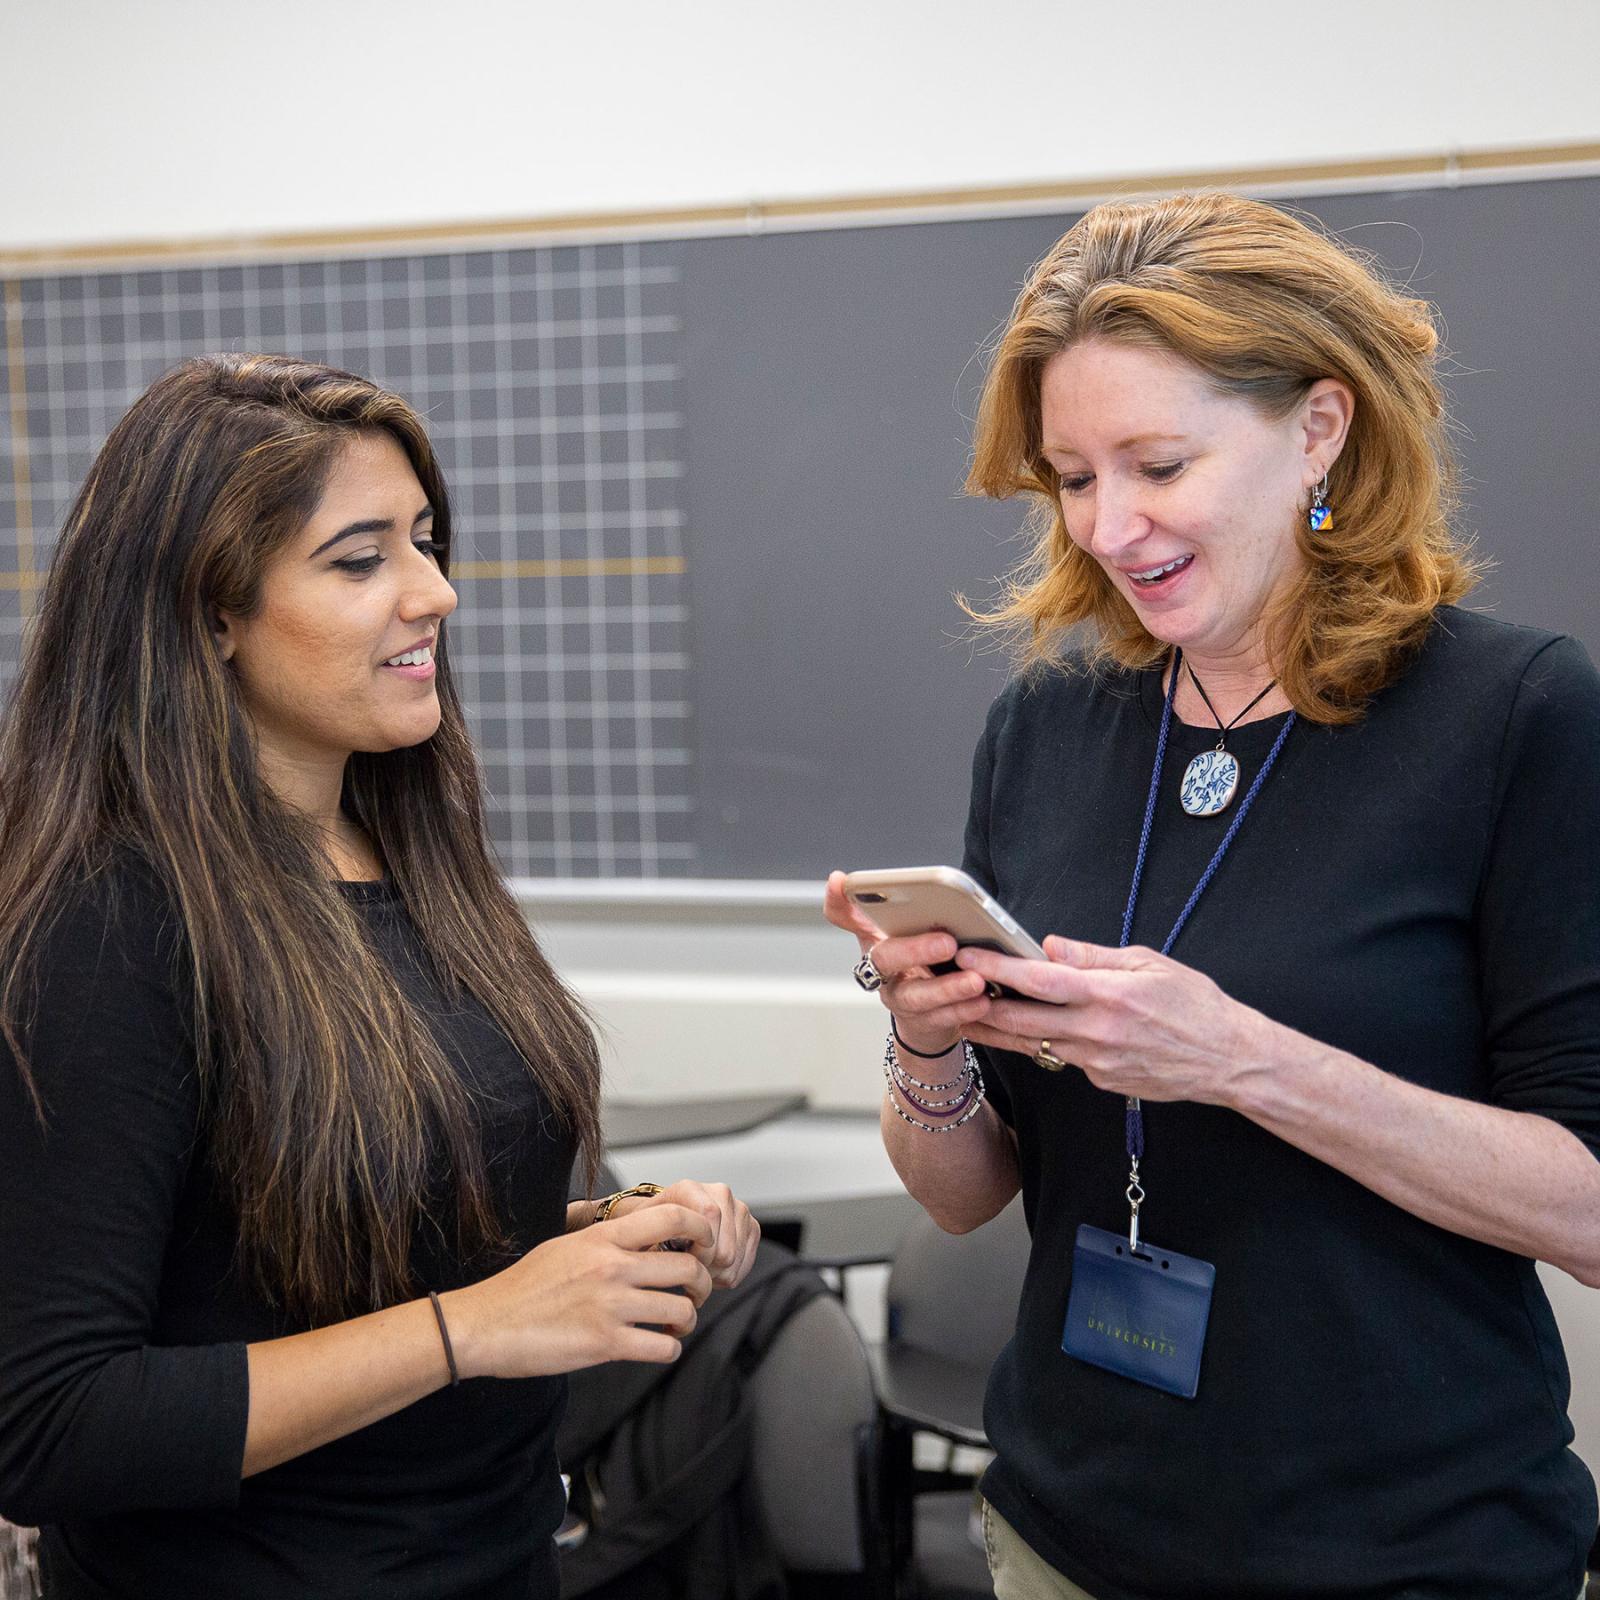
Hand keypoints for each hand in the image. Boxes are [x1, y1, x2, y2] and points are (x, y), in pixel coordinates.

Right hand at [442, 1203, 714, 1379]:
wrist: (485, 1324)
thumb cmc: (524, 1286)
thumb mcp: (567, 1246)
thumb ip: (608, 1242)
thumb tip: (646, 1240)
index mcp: (603, 1237)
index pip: (673, 1217)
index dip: (702, 1230)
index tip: (704, 1246)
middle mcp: (612, 1266)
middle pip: (689, 1268)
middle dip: (702, 1284)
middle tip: (694, 1294)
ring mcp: (610, 1305)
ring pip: (682, 1310)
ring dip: (687, 1321)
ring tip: (675, 1325)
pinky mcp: (605, 1344)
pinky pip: (663, 1348)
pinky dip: (668, 1349)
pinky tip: (657, 1346)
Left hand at [610, 1180, 761, 1289]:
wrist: (670, 1224)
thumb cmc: (656, 1228)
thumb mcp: (643, 1230)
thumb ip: (653, 1237)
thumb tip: (661, 1256)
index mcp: (691, 1189)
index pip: (709, 1215)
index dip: (700, 1247)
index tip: (686, 1258)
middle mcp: (718, 1193)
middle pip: (724, 1247)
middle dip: (705, 1267)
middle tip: (688, 1267)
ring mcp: (738, 1208)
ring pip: (735, 1258)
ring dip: (715, 1272)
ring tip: (698, 1265)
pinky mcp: (751, 1225)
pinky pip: (745, 1261)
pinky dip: (728, 1272)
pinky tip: (713, 1266)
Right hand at [823, 870, 994, 1054]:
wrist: (928, 1018)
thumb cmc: (917, 964)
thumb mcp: (902, 930)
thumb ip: (888, 905)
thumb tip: (844, 877)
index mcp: (875, 939)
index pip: (845, 915)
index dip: (838, 900)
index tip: (840, 881)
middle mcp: (880, 970)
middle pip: (885, 958)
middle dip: (915, 950)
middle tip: (948, 942)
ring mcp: (899, 1000)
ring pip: (917, 996)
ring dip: (948, 989)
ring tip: (976, 980)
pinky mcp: (922, 1024)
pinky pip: (940, 1020)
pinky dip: (963, 1011)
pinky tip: (982, 1001)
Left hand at [953, 935, 1272, 1105]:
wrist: (1228, 1061)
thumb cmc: (1195, 1005)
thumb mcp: (1150, 964)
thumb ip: (1094, 956)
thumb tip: (1050, 945)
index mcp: (1108, 995)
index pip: (1038, 980)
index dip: (997, 969)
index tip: (966, 956)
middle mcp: (1096, 1031)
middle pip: (1021, 1020)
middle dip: (978, 1004)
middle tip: (946, 989)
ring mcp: (1096, 1061)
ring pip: (1033, 1043)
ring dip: (998, 1028)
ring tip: (966, 1010)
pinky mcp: (1101, 1080)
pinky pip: (1061, 1057)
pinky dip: (1040, 1043)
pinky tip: (1022, 1030)